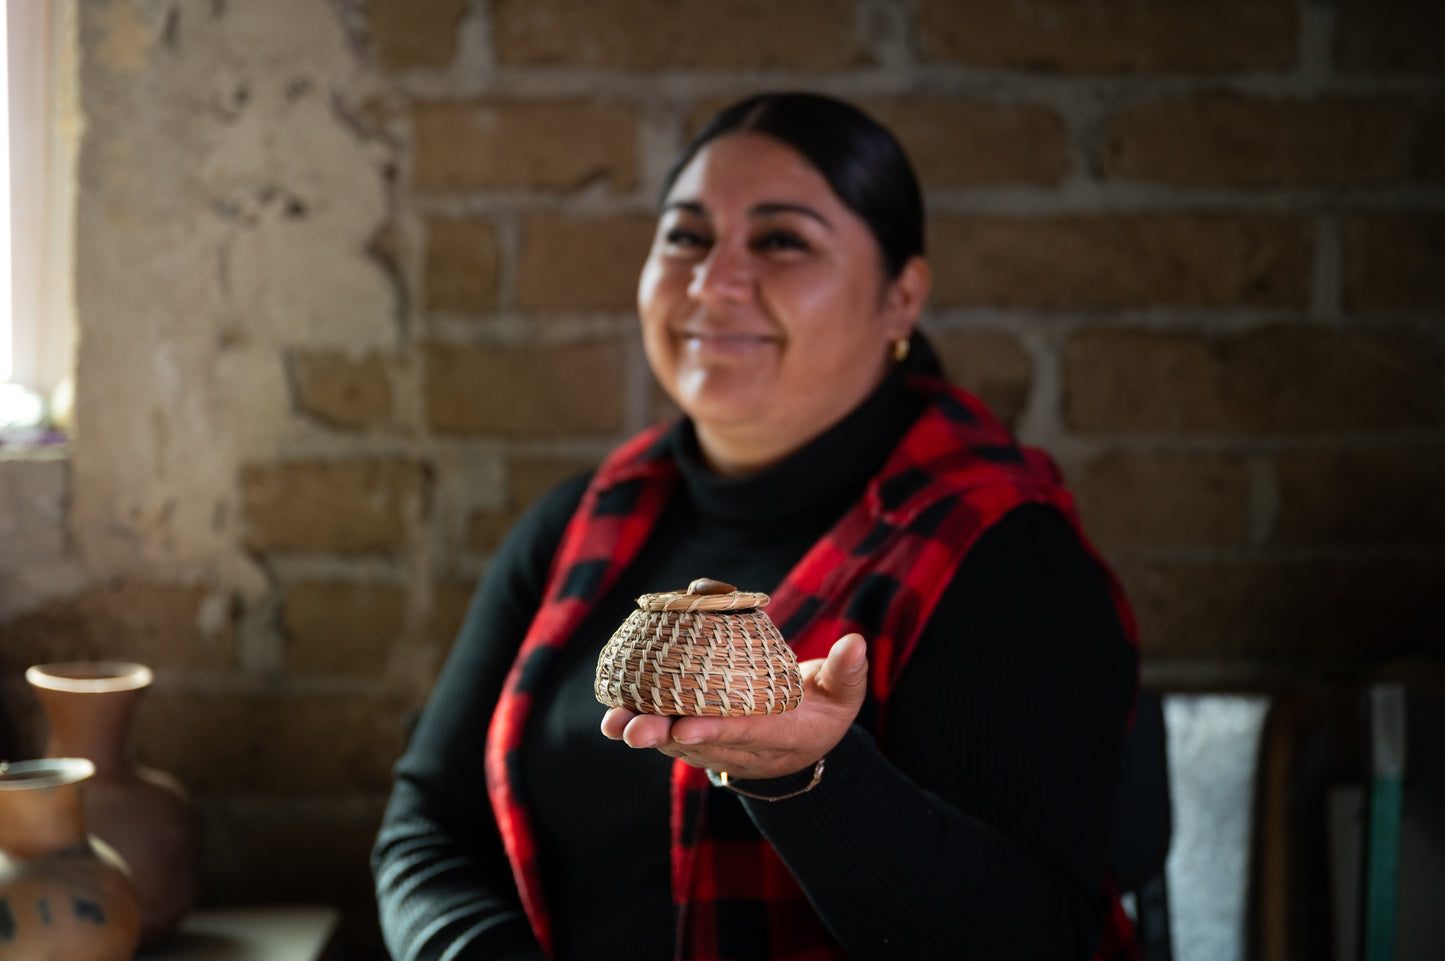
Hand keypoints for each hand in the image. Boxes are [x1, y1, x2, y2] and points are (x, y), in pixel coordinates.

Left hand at [599, 633, 868, 780]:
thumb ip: (846, 672)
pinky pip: (670, 732)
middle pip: (698, 742)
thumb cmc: (823, 712)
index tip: (684, 726)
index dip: (713, 730)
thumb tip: (854, 641)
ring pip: (676, 741)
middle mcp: (744, 748)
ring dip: (644, 731)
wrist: (803, 748)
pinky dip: (645, 717)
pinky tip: (616, 705)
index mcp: (781, 737)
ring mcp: (719, 747)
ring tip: (613, 721)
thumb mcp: (843, 696)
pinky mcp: (700, 740)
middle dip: (662, 736)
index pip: (744, 733)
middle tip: (630, 729)